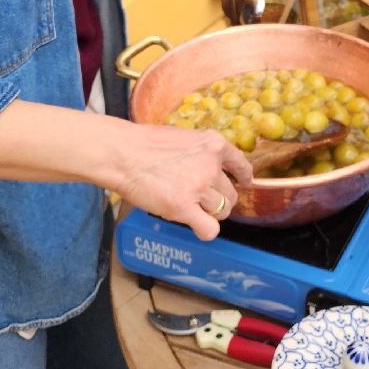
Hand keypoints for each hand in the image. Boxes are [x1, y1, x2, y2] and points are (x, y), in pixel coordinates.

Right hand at [113, 123, 253, 240]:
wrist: (123, 153)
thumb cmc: (145, 144)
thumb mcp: (184, 138)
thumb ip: (201, 154)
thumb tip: (210, 171)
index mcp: (213, 145)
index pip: (241, 164)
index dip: (243, 177)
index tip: (244, 182)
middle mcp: (211, 166)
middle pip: (231, 194)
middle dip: (220, 200)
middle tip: (202, 201)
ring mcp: (199, 187)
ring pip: (222, 212)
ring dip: (210, 214)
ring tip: (192, 209)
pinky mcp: (184, 208)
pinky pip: (209, 229)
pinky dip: (205, 231)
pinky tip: (196, 226)